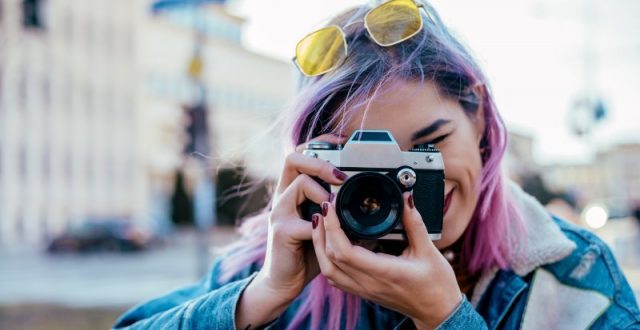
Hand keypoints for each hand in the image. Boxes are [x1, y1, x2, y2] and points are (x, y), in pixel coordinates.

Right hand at [236, 133, 347, 328]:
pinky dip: (321, 224)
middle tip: (341, 175)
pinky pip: (304, 220)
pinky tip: (328, 230)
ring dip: (322, 190)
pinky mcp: (281, 231)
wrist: (285, 281)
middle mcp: (284, 196)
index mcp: (295, 190)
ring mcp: (280, 212)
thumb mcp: (327, 226)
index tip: (343, 142)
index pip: (302, 153)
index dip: (321, 144)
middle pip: (293, 158)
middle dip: (320, 161)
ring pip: (299, 181)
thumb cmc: (308, 252)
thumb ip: (342, 213)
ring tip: (334, 205)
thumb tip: (375, 205)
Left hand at [310, 191, 462, 329]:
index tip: (330, 207)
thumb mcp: (429, 250)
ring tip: (321, 223)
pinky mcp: (363, 292)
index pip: (345, 251)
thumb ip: (415, 223)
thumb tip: (406, 198)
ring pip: (328, 270)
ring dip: (320, 245)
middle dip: (322, 231)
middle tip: (324, 208)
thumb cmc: (436, 285)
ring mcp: (363, 290)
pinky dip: (327, 259)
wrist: (437, 312)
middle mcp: (368, 283)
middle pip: (329, 259)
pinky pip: (336, 277)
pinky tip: (330, 244)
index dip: (332, 227)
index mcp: (384, 272)